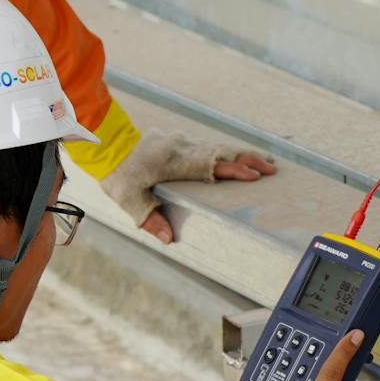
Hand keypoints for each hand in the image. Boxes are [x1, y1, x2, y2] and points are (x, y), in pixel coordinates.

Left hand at [99, 132, 276, 244]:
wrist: (106, 144)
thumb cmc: (118, 175)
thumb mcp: (129, 201)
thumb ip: (150, 219)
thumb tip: (169, 239)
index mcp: (174, 162)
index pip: (211, 165)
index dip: (234, 170)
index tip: (254, 175)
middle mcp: (182, 148)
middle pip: (222, 152)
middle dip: (249, 159)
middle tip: (272, 168)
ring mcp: (182, 142)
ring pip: (218, 146)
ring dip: (242, 154)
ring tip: (265, 162)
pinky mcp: (179, 141)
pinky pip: (210, 145)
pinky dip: (227, 151)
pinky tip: (237, 156)